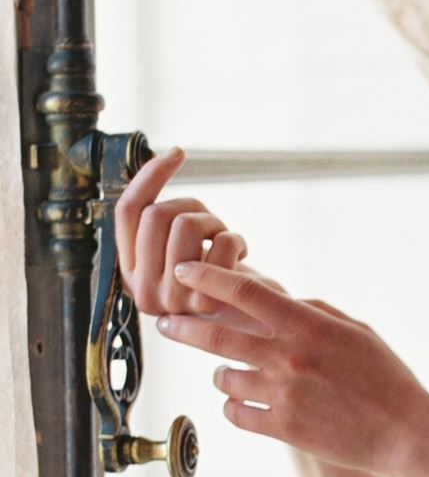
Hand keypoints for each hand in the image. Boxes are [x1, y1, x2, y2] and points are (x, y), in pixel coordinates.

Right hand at [114, 146, 251, 320]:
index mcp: (129, 271)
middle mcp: (142, 289)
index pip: (127, 211)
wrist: (254, 324)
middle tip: (212, 224)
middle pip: (157, 214)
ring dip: (215, 223)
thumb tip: (161, 159)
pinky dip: (236, 239)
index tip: (177, 152)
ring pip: (185, 223)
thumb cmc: (218, 279)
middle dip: (193, 206)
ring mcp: (171, 300)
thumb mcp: (180, 250)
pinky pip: (221, 243)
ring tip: (224, 240)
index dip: (151, 175)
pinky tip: (239, 255)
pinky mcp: (205, 305)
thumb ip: (161, 223)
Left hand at [154, 259, 428, 476]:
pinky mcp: (282, 428)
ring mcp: (283, 395)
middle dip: (182, 326)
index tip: (185, 272)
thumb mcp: (357, 331)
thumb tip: (282, 302)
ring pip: (223, 378)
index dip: (209, 278)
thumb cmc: (387, 378)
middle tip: (165, 323)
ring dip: (223, 373)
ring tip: (233, 374)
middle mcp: (290, 357)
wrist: (404, 433)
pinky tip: (245, 403)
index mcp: (309, 326)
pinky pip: (236, 414)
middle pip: (217, 335)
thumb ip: (315, 313)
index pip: (246, 293)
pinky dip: (235, 407)